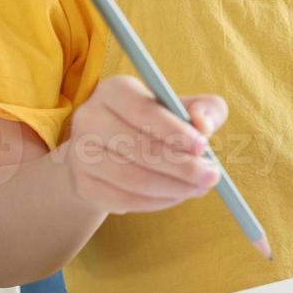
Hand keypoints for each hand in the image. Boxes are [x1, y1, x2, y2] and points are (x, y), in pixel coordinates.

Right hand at [63, 75, 227, 213]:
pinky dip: (156, 201)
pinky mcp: (82, 184)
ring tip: (199, 187)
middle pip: (138, 147)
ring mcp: (81, 153)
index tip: (203, 146)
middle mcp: (89, 118)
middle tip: (212, 176)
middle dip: (182, 166)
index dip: (173, 130)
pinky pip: (123, 199)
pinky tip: (176, 196)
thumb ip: (205, 109)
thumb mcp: (184, 109)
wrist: (112, 153)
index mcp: (115, 90)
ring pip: (132, 177)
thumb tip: (203, 124)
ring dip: (173, 187)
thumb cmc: (157, 125)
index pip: (142, 109)